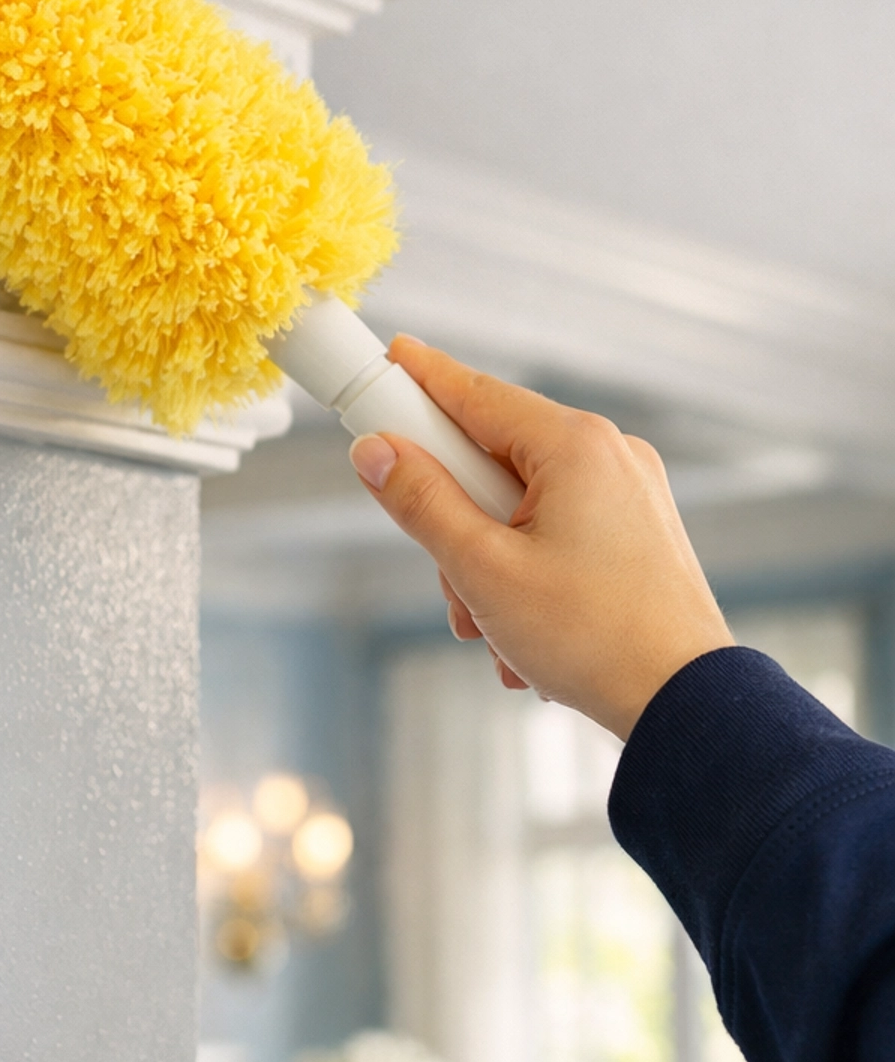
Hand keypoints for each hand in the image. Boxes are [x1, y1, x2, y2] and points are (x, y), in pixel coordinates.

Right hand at [350, 337, 732, 738]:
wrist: (687, 703)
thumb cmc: (593, 638)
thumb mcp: (483, 570)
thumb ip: (421, 502)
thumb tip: (375, 452)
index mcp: (575, 446)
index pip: (475, 392)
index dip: (419, 378)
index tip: (384, 359)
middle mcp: (610, 454)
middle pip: (492, 459)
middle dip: (456, 524)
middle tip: (452, 579)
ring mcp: (630, 492)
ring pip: (520, 505)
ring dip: (489, 566)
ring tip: (496, 631)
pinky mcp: (638, 531)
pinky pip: (558, 531)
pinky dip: (528, 576)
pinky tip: (527, 636)